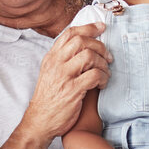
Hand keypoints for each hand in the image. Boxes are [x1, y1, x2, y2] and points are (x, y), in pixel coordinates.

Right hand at [17, 22, 109, 143]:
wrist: (40, 121)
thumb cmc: (49, 99)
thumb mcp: (50, 73)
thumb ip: (63, 60)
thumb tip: (84, 47)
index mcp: (51, 58)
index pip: (70, 33)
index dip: (88, 27)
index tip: (101, 28)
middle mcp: (56, 64)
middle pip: (81, 41)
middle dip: (100, 46)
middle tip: (107, 57)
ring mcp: (63, 76)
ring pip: (89, 56)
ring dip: (103, 63)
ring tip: (105, 73)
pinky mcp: (72, 90)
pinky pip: (94, 75)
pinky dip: (103, 78)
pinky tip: (102, 84)